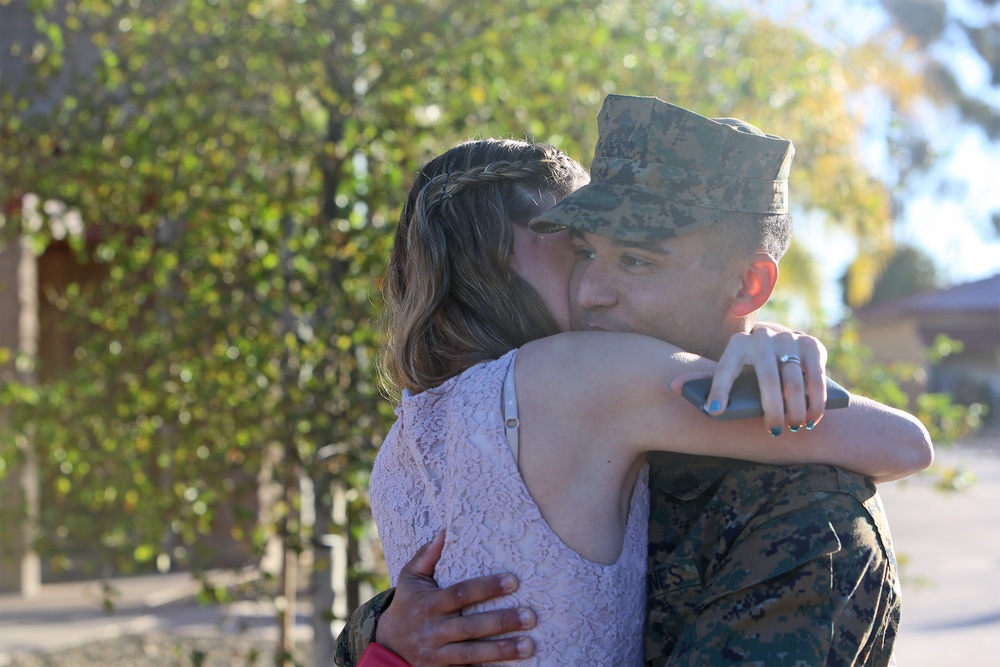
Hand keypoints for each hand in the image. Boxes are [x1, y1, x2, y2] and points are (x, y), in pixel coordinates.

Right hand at [376, 531, 535, 665]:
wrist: (388, 646)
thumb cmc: (407, 604)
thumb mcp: (410, 578)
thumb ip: (427, 555)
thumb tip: (446, 531)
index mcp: (429, 603)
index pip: (461, 593)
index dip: (487, 587)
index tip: (514, 581)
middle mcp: (433, 629)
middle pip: (470, 626)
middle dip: (501, 621)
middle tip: (530, 616)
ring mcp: (438, 654)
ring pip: (472, 653)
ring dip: (502, 650)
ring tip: (529, 645)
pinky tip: (513, 666)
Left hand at [702, 328, 827, 433]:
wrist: (779, 341)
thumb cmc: (747, 365)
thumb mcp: (727, 368)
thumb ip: (702, 380)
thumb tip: (673, 387)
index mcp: (737, 345)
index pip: (725, 370)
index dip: (718, 391)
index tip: (715, 411)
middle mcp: (762, 338)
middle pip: (767, 379)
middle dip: (772, 409)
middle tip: (774, 430)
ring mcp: (788, 339)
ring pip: (794, 380)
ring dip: (796, 408)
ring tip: (794, 427)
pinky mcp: (811, 344)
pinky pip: (816, 375)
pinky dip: (816, 400)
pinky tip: (814, 417)